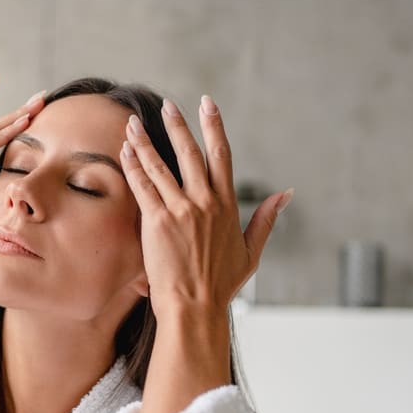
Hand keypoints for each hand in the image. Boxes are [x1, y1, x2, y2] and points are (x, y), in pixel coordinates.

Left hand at [120, 95, 291, 314]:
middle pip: (190, 153)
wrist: (196, 307)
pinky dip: (133, 166)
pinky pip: (143, 186)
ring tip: (133, 122)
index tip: (207, 105)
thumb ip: (266, 219)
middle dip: (178, 126)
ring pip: (161, 166)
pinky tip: (125, 150)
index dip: (214, 127)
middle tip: (168, 104)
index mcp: (228, 206)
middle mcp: (205, 202)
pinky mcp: (158, 222)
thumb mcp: (252, 252)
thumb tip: (286, 194)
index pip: (221, 155)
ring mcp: (181, 210)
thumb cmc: (221, 285)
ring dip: (145, 141)